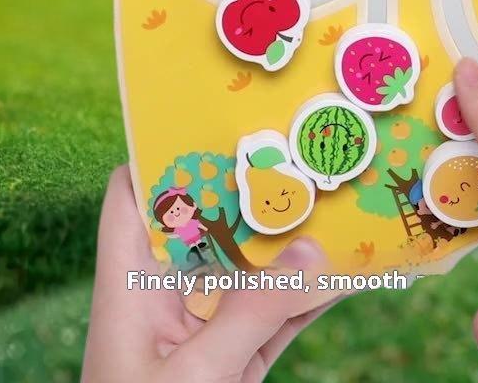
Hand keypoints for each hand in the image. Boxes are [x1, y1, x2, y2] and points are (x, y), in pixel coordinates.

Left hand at [82, 166, 336, 382]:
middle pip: (205, 224)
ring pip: (249, 267)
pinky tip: (347, 270)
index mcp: (130, 285)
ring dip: (290, 242)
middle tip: (296, 150)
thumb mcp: (195, 376)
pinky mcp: (236, 358)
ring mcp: (205, 326)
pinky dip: (309, 296)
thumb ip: (251, 313)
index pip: (131, 198)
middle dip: (249, 191)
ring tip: (333, 198)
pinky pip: (277, 314)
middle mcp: (167, 295)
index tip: (211, 119)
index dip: (158, 153)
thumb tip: (313, 250)